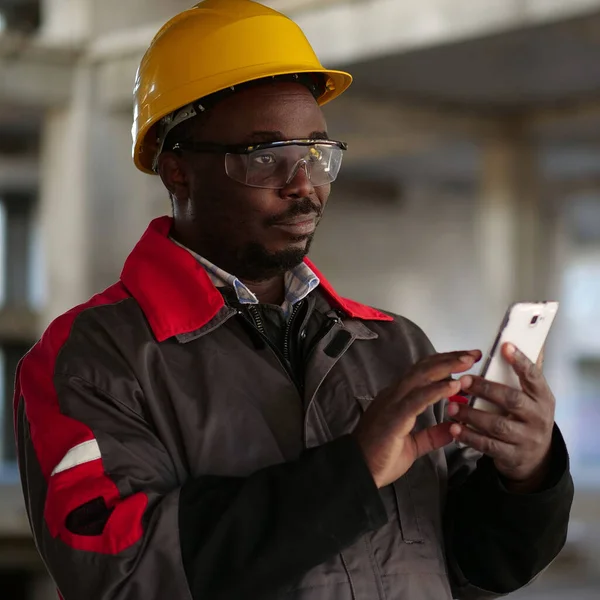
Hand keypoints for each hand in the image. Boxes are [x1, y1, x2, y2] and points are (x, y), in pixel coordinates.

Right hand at [353, 349, 480, 487]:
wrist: (358, 471)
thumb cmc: (380, 459)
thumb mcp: (413, 446)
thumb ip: (432, 435)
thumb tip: (453, 428)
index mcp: (397, 399)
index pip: (422, 373)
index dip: (444, 363)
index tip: (466, 360)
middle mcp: (394, 395)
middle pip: (424, 368)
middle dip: (449, 358)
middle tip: (473, 353)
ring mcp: (393, 403)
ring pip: (421, 377)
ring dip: (446, 367)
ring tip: (467, 362)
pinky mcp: (395, 416)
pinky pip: (418, 398)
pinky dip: (437, 390)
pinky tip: (453, 385)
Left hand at [448, 343, 554, 492]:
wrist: (536, 459)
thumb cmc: (527, 418)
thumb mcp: (532, 398)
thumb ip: (523, 374)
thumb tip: (520, 341)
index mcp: (543, 398)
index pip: (534, 376)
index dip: (521, 361)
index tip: (504, 346)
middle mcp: (538, 418)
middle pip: (512, 400)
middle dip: (485, 389)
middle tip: (462, 381)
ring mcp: (526, 439)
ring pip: (497, 425)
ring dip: (471, 414)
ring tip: (451, 406)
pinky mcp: (512, 456)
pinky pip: (488, 446)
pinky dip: (469, 436)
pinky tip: (453, 428)